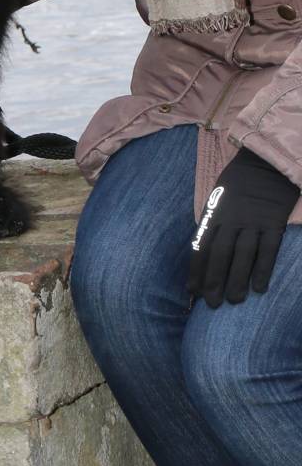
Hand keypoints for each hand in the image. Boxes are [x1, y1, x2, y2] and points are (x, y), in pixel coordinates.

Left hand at [188, 148, 299, 308]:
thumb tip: (204, 247)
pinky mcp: (274, 223)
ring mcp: (254, 221)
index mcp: (215, 212)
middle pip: (220, 254)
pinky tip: (259, 288)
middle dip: (214, 280)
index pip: (202, 244)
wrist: (265, 161)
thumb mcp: (219, 195)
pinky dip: (263, 269)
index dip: (196, 269)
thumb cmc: (239, 180)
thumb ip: (213, 220)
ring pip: (242, 255)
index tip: (192, 291)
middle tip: (211, 304)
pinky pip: (268, 249)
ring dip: (237, 279)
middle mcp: (232, 218)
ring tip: (233, 301)